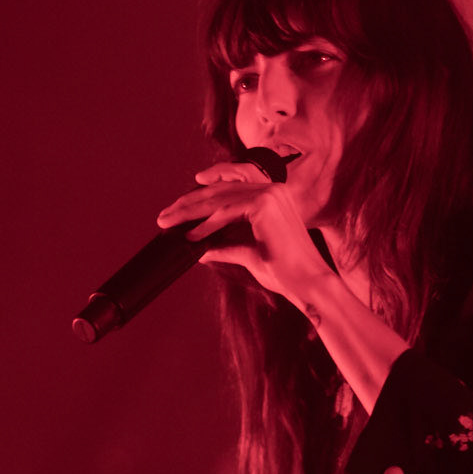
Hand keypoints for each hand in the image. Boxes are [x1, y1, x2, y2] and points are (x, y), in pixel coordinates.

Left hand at [157, 161, 326, 307]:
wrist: (308, 284)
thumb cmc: (285, 273)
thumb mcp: (249, 255)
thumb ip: (226, 247)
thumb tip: (202, 250)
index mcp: (272, 196)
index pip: (229, 189)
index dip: (201, 197)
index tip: (178, 208)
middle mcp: (273, 189)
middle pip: (220, 190)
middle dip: (188, 203)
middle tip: (164, 216)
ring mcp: (270, 194)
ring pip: (219, 199)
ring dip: (189, 212)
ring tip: (167, 223)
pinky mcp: (265, 205)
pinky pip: (226, 212)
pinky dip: (205, 224)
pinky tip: (189, 235)